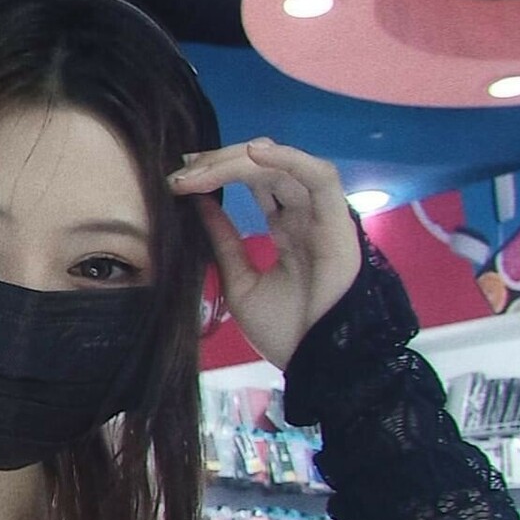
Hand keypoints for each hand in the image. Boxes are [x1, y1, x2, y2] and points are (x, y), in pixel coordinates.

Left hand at [167, 137, 361, 368]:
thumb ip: (224, 242)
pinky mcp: (338, 221)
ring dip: (241, 161)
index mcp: (287, 229)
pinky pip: (320, 176)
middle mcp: (305, 216)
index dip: (220, 172)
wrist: (316, 365)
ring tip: (203, 167)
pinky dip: (289, 159)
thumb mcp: (240, 283)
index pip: (256, 182)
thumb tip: (198, 204)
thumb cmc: (285, 332)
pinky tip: (254, 154)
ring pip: (284, 166)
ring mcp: (323, 216)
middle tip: (183, 168)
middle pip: (265, 168)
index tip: (180, 176)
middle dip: (221, 162)